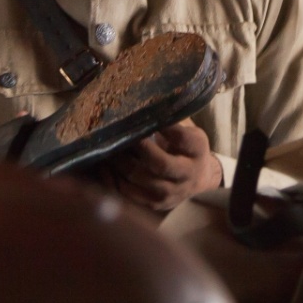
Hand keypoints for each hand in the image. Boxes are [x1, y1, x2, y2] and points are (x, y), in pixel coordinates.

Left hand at [105, 120, 221, 213]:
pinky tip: (104, 164)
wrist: (198, 178)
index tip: (146, 113)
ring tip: (107, 146)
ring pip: (140, 178)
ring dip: (120, 162)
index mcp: (197, 149)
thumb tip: (142, 99)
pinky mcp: (156, 204)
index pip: (181, 138)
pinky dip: (113, 177)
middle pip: (160, 164)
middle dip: (137, 147)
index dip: (163, 127)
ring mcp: (172, 192)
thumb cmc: (185, 146)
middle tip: (121, 132)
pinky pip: (128, 192)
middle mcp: (188, 174)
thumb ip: (170, 118)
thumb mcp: (187, 129)